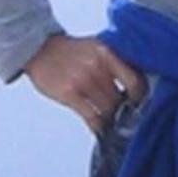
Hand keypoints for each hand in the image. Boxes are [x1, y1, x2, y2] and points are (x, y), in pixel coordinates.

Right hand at [26, 33, 145, 134]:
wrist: (38, 49)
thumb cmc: (69, 51)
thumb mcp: (95, 47)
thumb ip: (114, 62)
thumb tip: (135, 83)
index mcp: (106, 53)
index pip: (133, 80)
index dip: (139, 96)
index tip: (140, 103)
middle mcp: (95, 67)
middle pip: (120, 98)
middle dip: (123, 109)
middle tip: (126, 116)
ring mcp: (82, 81)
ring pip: (107, 109)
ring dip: (111, 119)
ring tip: (113, 122)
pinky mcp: (69, 94)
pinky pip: (91, 117)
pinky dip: (98, 126)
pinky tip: (100, 129)